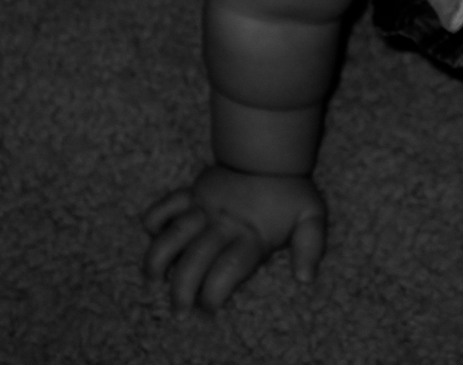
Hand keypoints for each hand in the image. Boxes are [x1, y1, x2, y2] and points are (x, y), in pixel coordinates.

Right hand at [142, 165, 326, 311]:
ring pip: (173, 234)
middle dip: (182, 289)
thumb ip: (310, 247)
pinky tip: (151, 237)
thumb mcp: (311, 216)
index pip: (228, 269)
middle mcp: (223, 224)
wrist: (270, 150)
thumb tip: (305, 278)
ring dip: (158, 259)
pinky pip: (165, 205)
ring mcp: (204, 207)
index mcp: (251, 235)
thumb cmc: (290, 190)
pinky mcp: (192, 192)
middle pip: (195, 260)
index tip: (209, 309)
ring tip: (153, 280)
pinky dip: (153, 219)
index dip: (214, 293)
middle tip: (179, 311)